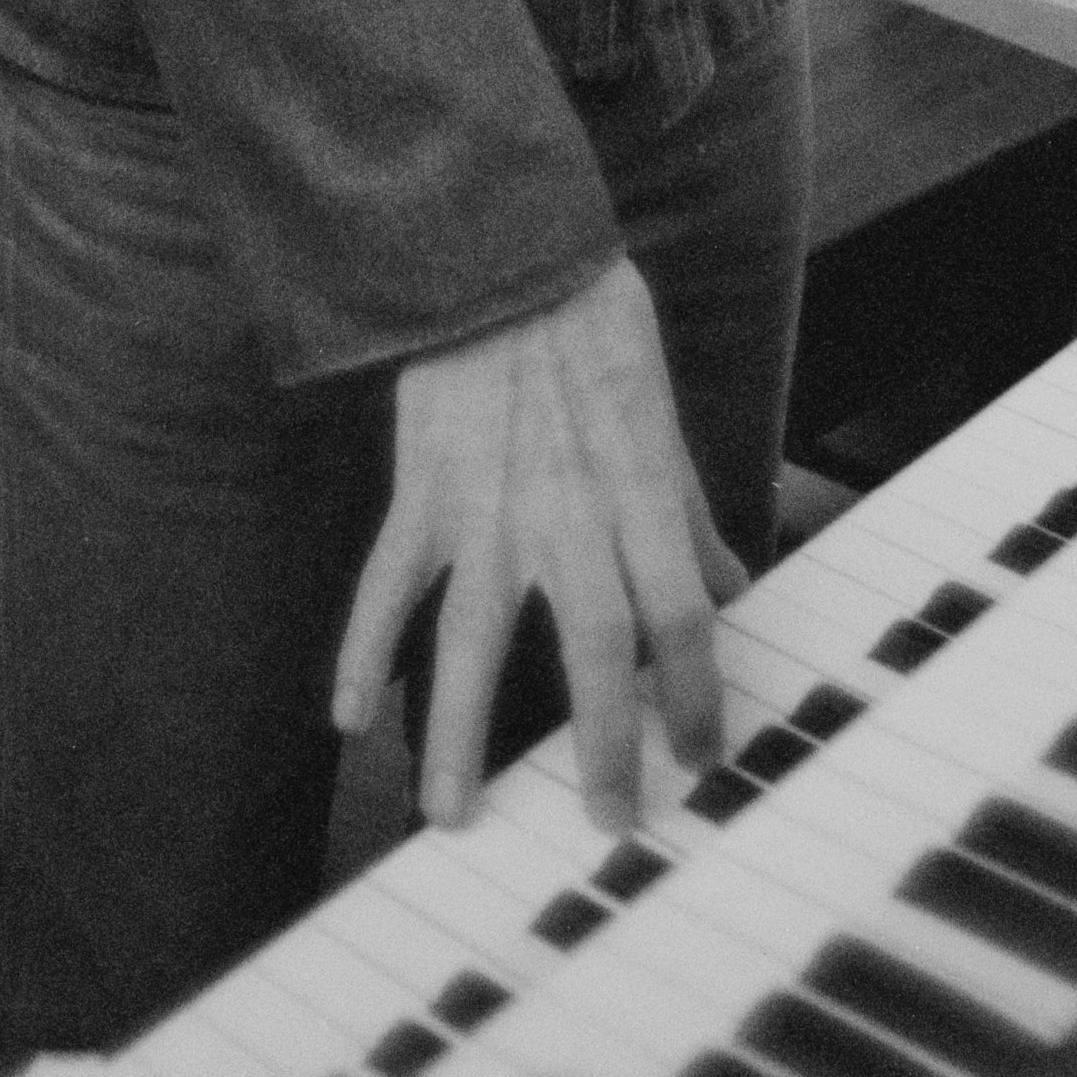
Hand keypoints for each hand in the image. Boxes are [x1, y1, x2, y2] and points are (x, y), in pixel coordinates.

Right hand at [328, 256, 746, 834]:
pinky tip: (347, 714)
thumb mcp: (659, 415)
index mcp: (635, 494)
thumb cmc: (590, 326)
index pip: (680, 617)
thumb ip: (688, 512)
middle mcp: (566, 511)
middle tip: (609, 824)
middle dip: (605, 743)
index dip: (695, 693)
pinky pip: (388, 580)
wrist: (500, 252)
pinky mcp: (422, 487)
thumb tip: (729, 583)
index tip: (701, 756)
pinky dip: (362, 646)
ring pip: (475, 637)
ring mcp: (486, 505)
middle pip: (595, 647)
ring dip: (460, 732)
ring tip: (453, 814)